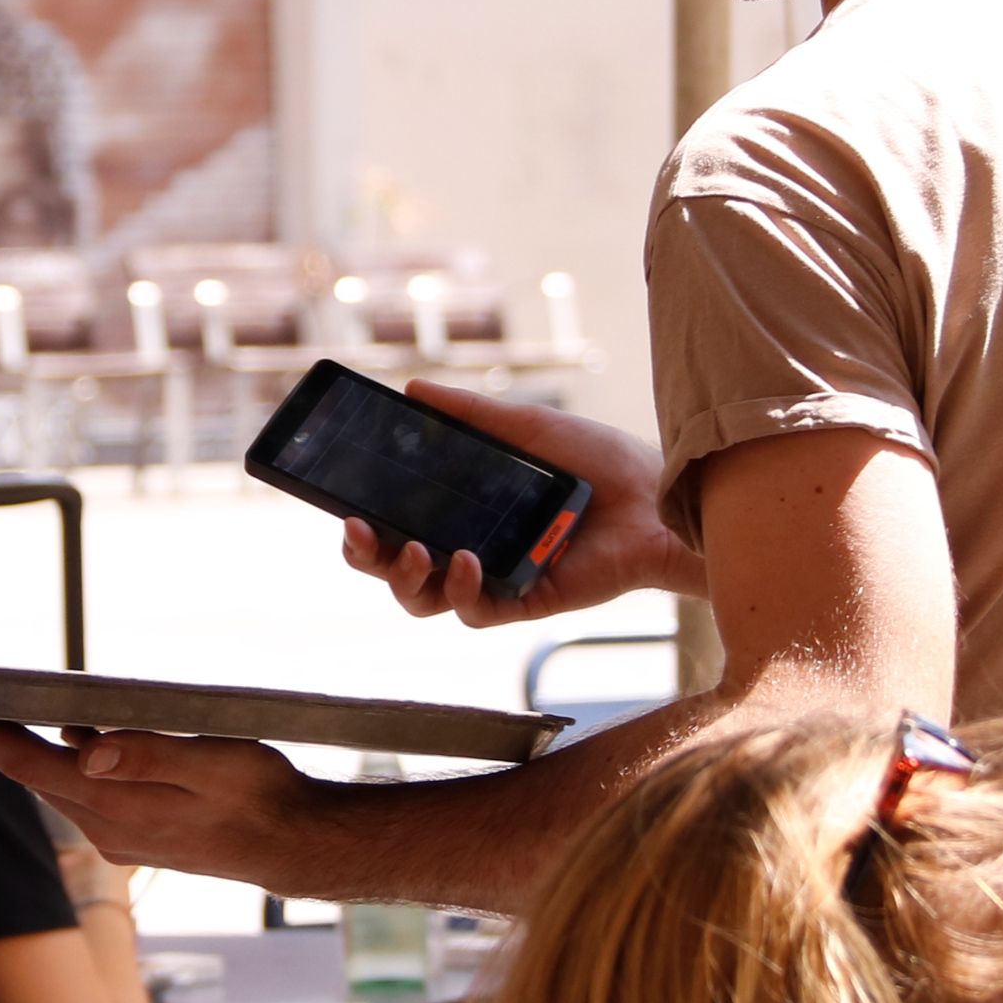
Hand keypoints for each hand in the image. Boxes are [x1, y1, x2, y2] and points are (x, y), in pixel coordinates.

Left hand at [0, 722, 349, 901]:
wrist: (294, 846)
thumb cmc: (263, 797)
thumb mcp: (216, 764)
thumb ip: (151, 756)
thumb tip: (85, 748)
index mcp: (116, 806)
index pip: (25, 765)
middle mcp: (105, 826)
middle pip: (29, 772)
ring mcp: (117, 833)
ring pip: (56, 780)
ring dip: (25, 747)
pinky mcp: (133, 831)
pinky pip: (85, 789)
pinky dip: (68, 760)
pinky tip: (74, 734)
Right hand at [340, 382, 691, 625]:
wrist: (658, 494)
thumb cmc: (599, 460)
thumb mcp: (526, 427)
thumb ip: (468, 414)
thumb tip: (413, 389)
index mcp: (464, 510)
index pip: (396, 524)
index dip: (363, 522)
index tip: (343, 505)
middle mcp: (471, 548)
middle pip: (397, 570)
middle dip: (367, 557)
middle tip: (359, 531)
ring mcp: (495, 579)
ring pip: (424, 600)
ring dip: (405, 578)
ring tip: (415, 550)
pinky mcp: (524, 602)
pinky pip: (474, 612)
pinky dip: (460, 590)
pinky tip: (464, 561)